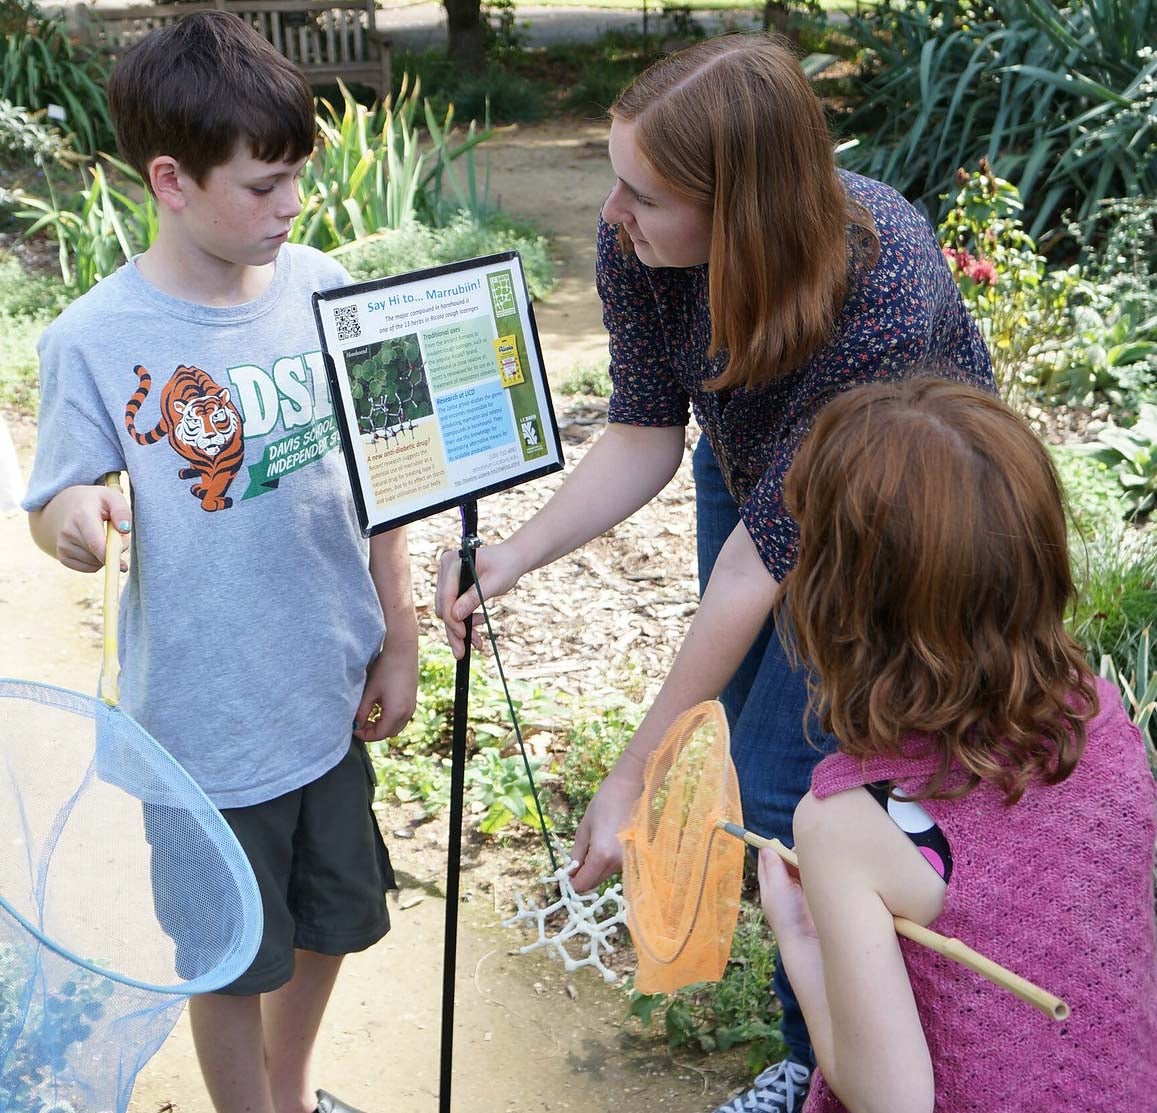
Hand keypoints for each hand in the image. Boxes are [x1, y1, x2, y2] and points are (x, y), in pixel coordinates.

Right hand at [37, 484, 131, 572]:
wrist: (64, 505)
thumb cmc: (94, 501)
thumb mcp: (111, 496)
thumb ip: (121, 510)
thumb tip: (125, 529)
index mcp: (81, 516)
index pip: (97, 545)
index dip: (113, 555)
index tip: (124, 562)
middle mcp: (68, 532)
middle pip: (99, 556)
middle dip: (114, 551)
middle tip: (115, 535)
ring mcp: (62, 545)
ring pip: (95, 564)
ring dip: (105, 556)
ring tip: (101, 537)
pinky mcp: (62, 556)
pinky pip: (88, 568)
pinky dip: (97, 562)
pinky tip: (94, 547)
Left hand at [354, 634, 417, 741]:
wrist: (402, 651)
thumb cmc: (385, 670)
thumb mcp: (369, 692)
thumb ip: (361, 712)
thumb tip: (355, 726)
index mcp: (396, 713)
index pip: (379, 735)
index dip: (365, 735)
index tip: (353, 728)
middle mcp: (407, 713)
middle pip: (388, 733)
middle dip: (373, 732)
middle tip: (360, 723)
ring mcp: (411, 707)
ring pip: (396, 726)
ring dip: (382, 725)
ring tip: (368, 715)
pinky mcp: (412, 700)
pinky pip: (401, 717)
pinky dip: (390, 718)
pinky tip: (380, 707)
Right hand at [433, 541, 524, 659]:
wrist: (513, 559)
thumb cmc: (506, 566)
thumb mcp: (494, 583)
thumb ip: (474, 598)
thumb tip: (456, 616)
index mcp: (452, 562)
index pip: (446, 596)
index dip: (452, 618)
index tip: (463, 636)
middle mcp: (445, 570)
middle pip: (443, 606)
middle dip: (454, 629)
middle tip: (462, 651)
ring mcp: (447, 579)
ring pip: (448, 611)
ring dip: (460, 628)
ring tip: (477, 642)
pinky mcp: (453, 588)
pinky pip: (454, 609)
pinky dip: (464, 621)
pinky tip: (477, 630)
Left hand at [569, 752, 646, 890]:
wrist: (629, 788)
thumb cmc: (604, 803)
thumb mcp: (584, 828)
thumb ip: (577, 854)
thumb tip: (571, 874)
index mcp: (601, 855)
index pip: (583, 883)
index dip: (572, 884)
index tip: (566, 878)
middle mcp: (618, 863)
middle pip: (595, 882)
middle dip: (583, 877)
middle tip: (575, 864)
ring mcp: (629, 860)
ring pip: (606, 875)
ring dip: (596, 869)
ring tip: (593, 846)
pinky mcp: (636, 855)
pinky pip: (616, 867)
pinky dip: (608, 863)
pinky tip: (606, 844)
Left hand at [758, 846, 817, 949]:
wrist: (809, 941)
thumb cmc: (787, 916)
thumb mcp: (776, 888)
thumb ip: (773, 867)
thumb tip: (766, 847)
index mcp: (770, 884)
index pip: (767, 860)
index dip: (771, 848)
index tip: (776, 839)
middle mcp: (784, 885)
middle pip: (786, 860)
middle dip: (791, 853)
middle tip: (796, 852)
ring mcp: (801, 889)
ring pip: (801, 865)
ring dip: (804, 860)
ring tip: (807, 860)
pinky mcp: (815, 892)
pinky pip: (814, 874)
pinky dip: (815, 868)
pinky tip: (818, 867)